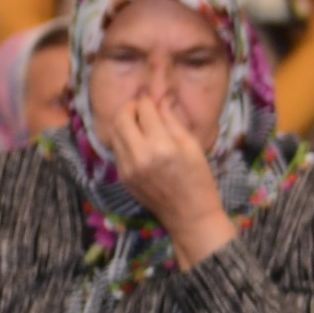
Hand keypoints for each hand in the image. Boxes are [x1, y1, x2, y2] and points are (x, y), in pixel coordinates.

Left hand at [101, 98, 233, 265]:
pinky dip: (124, 140)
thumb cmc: (199, 180)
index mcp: (162, 146)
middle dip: (130, 107)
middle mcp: (140, 155)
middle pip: (121, 118)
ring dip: (124, 123)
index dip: (147, 100)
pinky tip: (138, 142)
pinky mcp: (123, 177)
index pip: (144, 110)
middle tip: (140, 107)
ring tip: (138, 123)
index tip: (151, 97)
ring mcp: (128, 167)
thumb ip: (173, 120)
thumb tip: (161, 99)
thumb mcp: (192, 146)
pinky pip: (117, 149)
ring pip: (114, 133)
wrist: (189, 215)